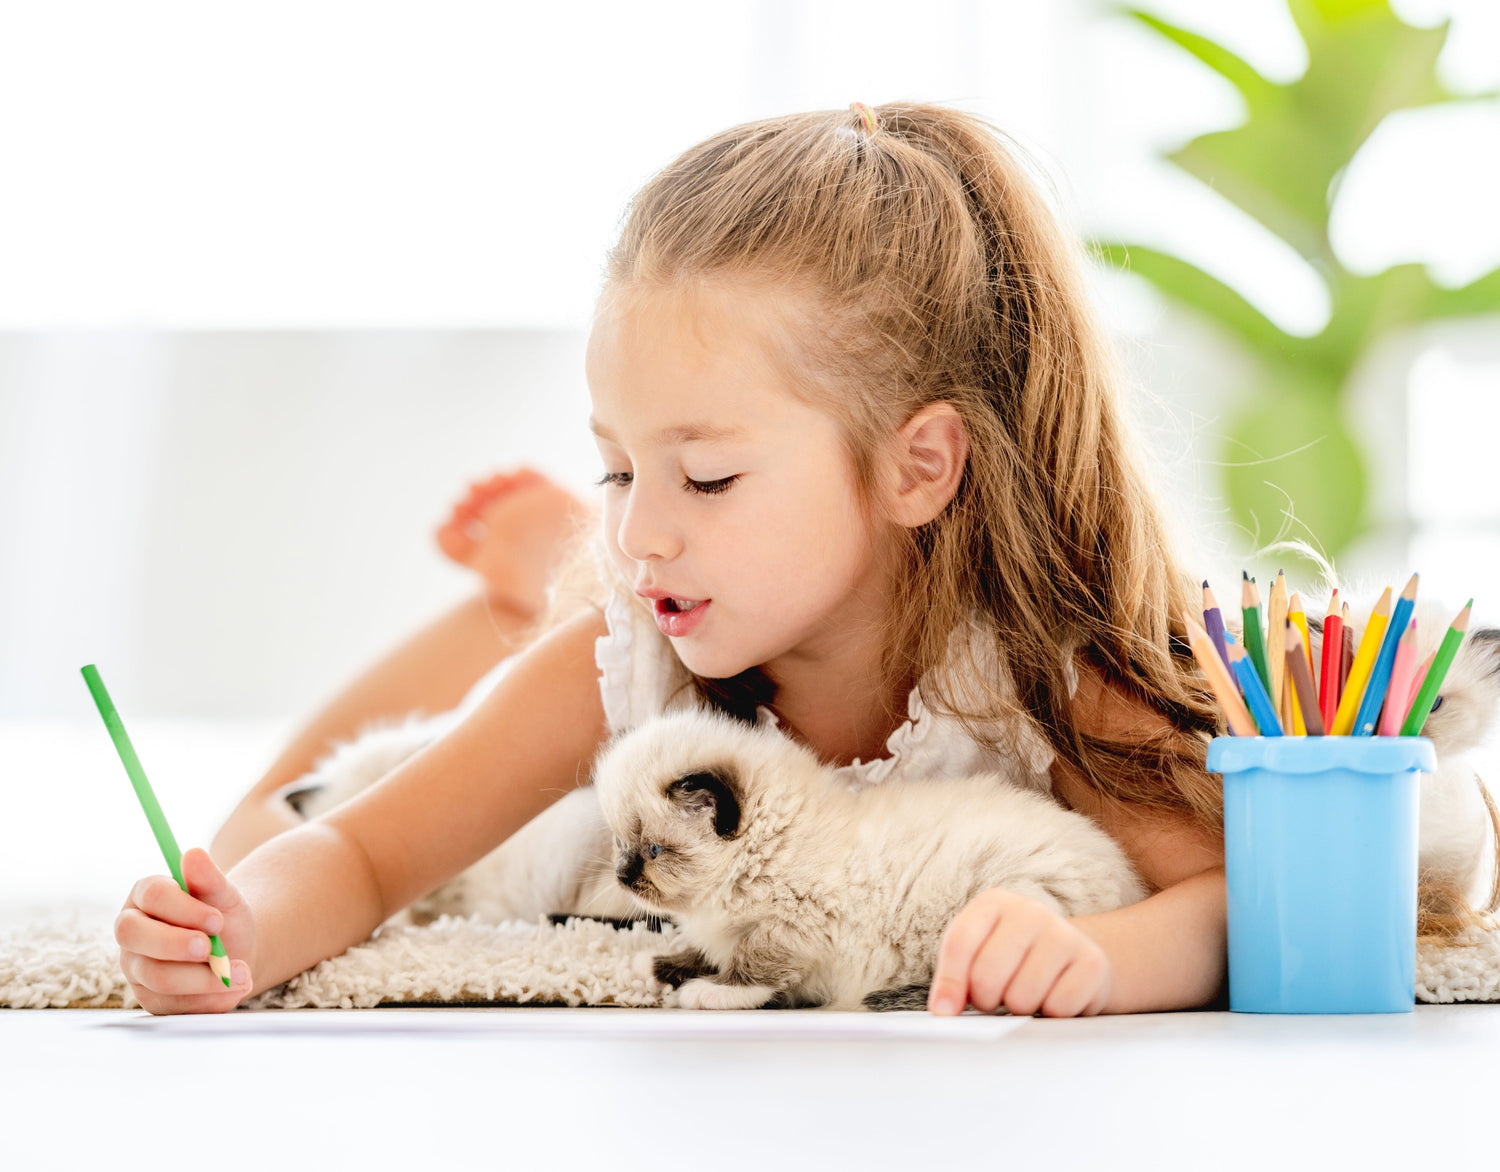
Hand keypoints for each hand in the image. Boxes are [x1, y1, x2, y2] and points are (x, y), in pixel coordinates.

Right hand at [115, 846, 257, 1014]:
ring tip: (242, 973)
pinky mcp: (150, 998)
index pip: (151, 895)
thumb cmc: (223, 916)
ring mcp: (136, 967)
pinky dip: (207, 999)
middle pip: (134, 935)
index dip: (182, 908)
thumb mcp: (224, 896)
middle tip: (212, 948)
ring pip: (156, 975)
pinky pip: (172, 1005)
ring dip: (202, 978)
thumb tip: (193, 853)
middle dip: (175, 943)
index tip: (217, 920)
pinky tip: (233, 990)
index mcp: (146, 896)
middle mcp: (132, 931)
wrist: (235, 951)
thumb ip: (209, 878)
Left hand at [928, 888, 1110, 1017]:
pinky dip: (1051, 1014)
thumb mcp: (978, 953)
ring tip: (1026, 993)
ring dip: (1020, 1009)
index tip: (943, 1012)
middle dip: (986, 1000)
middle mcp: (1030, 911)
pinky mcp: (1093, 963)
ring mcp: (1065, 934)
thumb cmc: (1013, 957)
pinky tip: (1053, 996)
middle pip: (987, 976)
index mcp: (994, 903)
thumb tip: (942, 1012)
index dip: (948, 984)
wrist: (1071, 953)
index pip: (960, 944)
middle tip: (996, 997)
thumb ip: (955, 978)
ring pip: (1022, 998)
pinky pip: (1057, 1009)